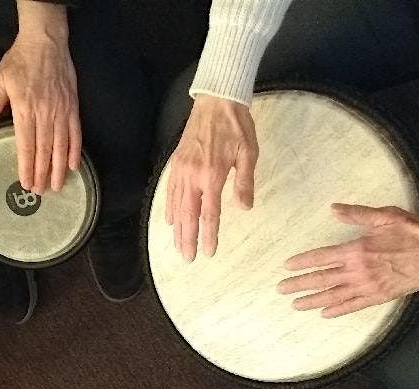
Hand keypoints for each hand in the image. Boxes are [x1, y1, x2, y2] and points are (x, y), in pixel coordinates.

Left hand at [0, 2, 80, 193]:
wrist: (45, 42)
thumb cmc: (21, 61)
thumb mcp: (0, 82)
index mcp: (25, 110)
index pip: (26, 146)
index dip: (26, 167)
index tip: (26, 183)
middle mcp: (45, 114)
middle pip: (44, 151)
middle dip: (42, 174)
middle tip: (40, 192)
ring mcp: (61, 111)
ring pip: (60, 146)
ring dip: (59, 168)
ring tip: (57, 186)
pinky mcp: (72, 107)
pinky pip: (75, 133)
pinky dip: (75, 150)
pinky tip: (74, 165)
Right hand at [165, 96, 257, 260]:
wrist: (217, 100)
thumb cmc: (236, 126)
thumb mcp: (249, 152)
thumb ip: (244, 182)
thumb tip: (244, 207)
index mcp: (212, 174)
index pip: (209, 213)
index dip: (209, 235)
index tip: (209, 252)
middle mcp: (193, 175)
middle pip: (187, 215)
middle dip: (187, 239)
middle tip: (188, 258)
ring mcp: (181, 169)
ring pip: (176, 206)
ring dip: (177, 229)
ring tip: (178, 246)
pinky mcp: (176, 163)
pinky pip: (170, 191)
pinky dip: (169, 208)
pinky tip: (170, 220)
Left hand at [277, 204, 418, 317]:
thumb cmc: (413, 232)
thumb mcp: (384, 217)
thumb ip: (357, 215)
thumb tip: (333, 209)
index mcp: (357, 250)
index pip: (321, 258)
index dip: (302, 262)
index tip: (287, 267)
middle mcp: (358, 271)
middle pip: (322, 279)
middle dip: (299, 285)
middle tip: (281, 289)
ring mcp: (367, 286)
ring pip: (333, 296)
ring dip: (312, 301)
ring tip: (295, 305)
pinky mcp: (378, 297)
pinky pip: (353, 306)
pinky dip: (337, 311)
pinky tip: (324, 314)